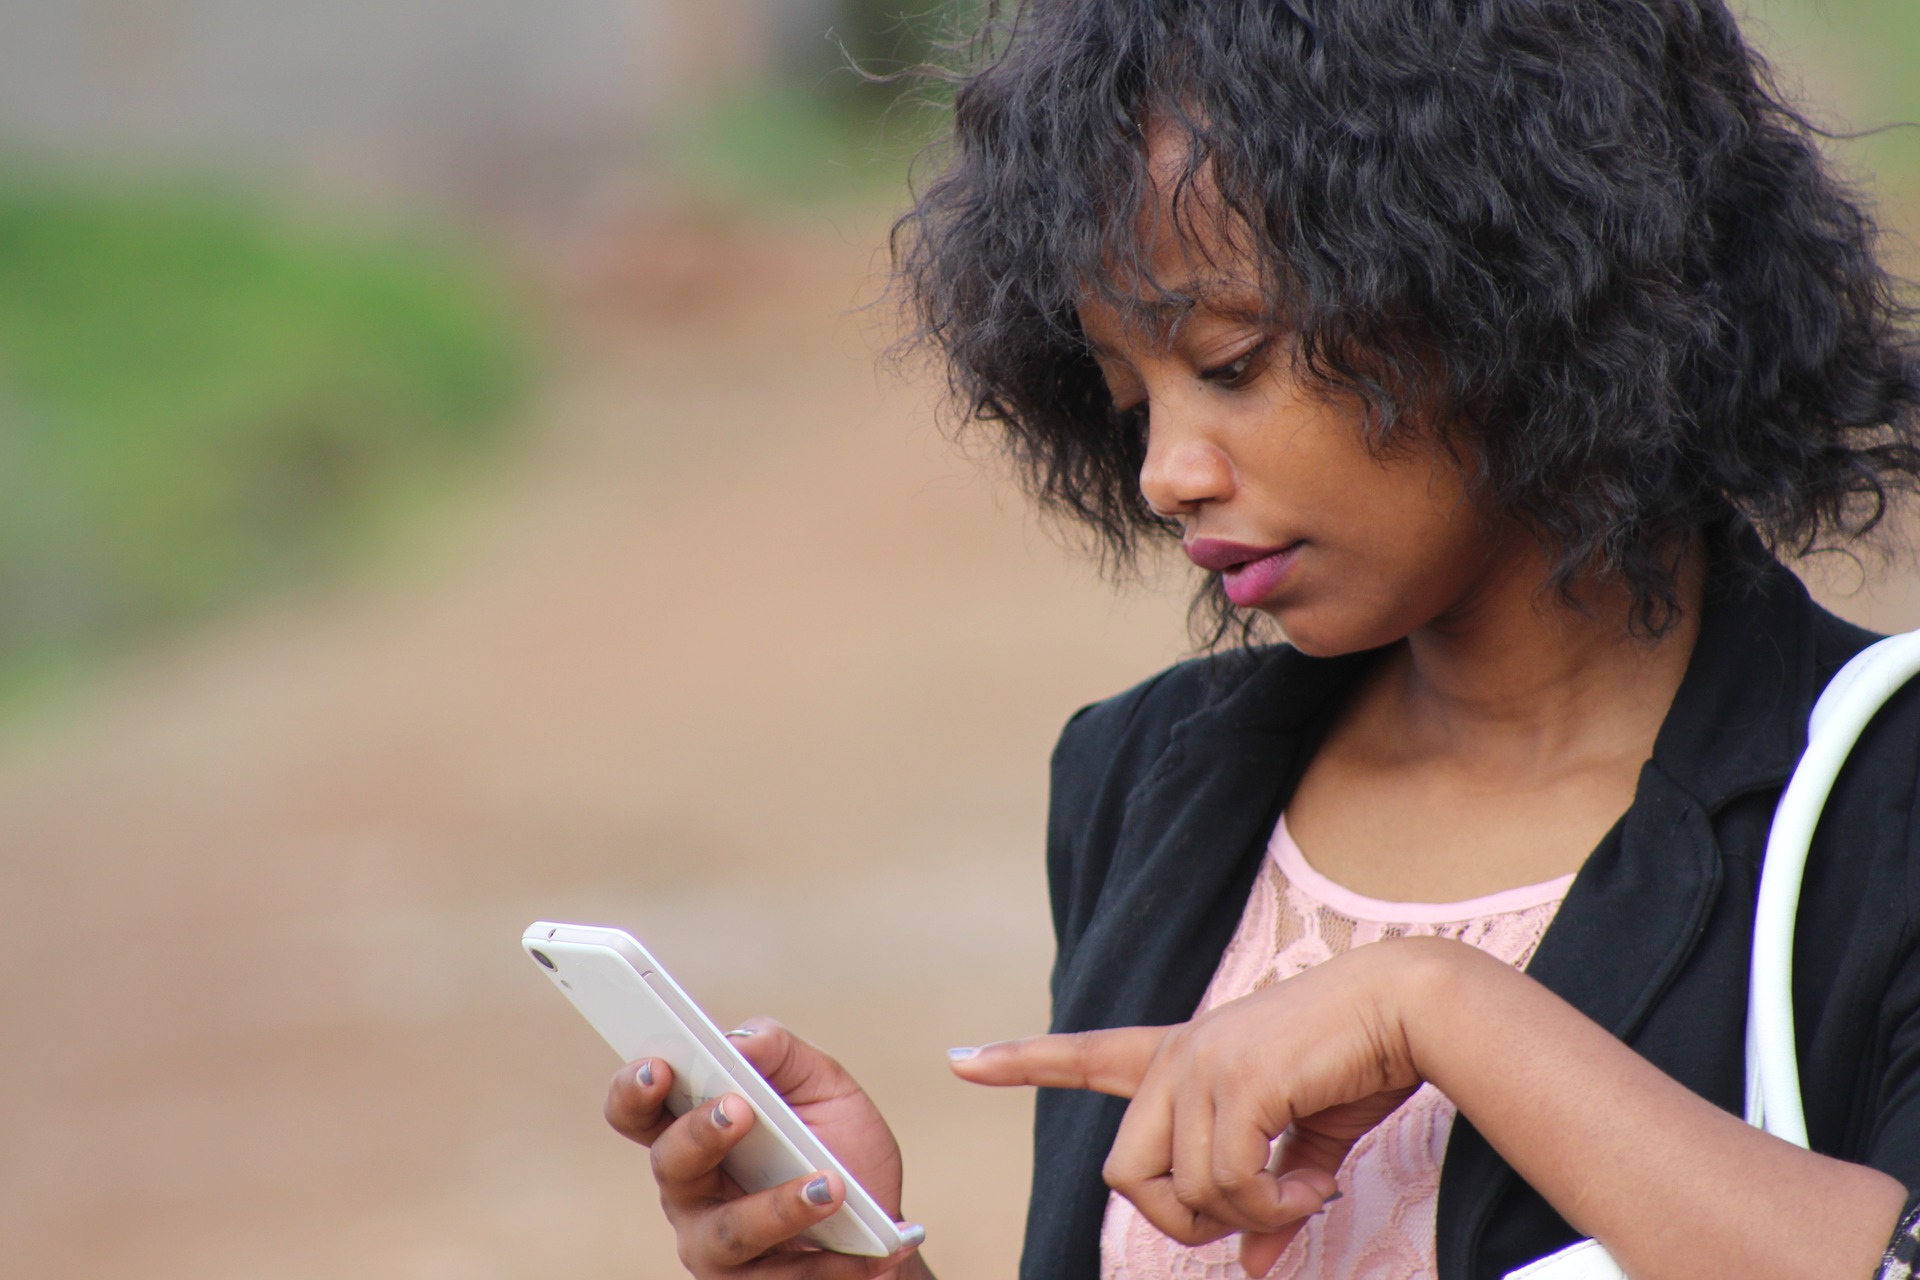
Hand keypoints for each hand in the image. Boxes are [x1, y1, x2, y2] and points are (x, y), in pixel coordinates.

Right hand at [606, 1016, 927, 1278]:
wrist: (881, 1226)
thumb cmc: (840, 1147)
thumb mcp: (823, 1086)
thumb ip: (781, 1054)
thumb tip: (743, 1041)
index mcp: (694, 1132)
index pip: (639, 1112)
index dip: (635, 1090)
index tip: (659, 1067)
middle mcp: (692, 1191)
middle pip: (671, 1165)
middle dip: (699, 1135)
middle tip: (740, 1109)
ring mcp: (716, 1247)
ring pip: (729, 1232)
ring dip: (778, 1208)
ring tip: (830, 1187)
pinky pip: (784, 1279)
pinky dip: (832, 1261)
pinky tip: (874, 1245)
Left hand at [950, 942, 1429, 1276]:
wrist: (1408, 1007)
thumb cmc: (1358, 1065)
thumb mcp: (1303, 1145)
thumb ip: (1265, 1199)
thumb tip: (1251, 1265)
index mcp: (1183, 1055)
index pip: (1086, 1055)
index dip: (1022, 1063)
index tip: (962, 1061)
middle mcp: (1177, 1056)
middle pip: (1125, 1178)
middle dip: (1184, 1222)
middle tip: (1253, 1216)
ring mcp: (1199, 1065)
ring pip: (1181, 1192)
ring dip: (1246, 1214)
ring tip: (1302, 1187)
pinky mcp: (1232, 1081)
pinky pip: (1227, 1185)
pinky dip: (1272, 1207)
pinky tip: (1311, 1183)